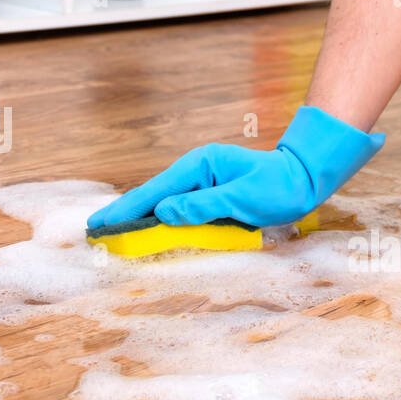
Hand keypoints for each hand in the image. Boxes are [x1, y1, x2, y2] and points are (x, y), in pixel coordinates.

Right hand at [87, 105, 384, 229]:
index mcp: (200, 166)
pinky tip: (148, 230)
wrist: (305, 177)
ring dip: (141, 219)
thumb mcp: (243, 199)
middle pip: (153, 196)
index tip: (99, 222)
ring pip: (165, 203)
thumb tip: (166, 213)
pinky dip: (163, 220)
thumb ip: (204, 207)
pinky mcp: (211, 194)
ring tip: (113, 233)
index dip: (125, 209)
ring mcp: (203, 182)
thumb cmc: (279, 186)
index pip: (155, 191)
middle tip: (95, 232)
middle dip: (125, 214)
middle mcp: (196, 170)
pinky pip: (181, 209)